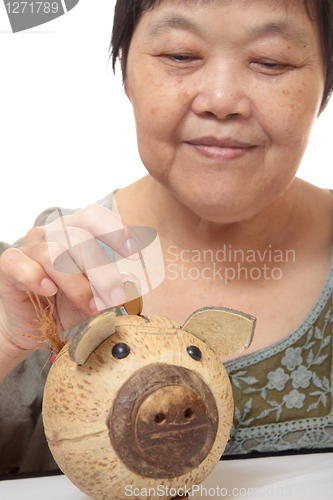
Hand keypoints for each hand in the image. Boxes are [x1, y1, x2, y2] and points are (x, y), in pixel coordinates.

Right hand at [0, 205, 141, 352]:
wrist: (30, 326)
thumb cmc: (65, 304)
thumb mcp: (96, 299)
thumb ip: (113, 289)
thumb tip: (131, 282)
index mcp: (75, 232)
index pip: (94, 217)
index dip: (116, 230)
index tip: (136, 253)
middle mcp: (51, 234)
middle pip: (80, 238)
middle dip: (102, 271)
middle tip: (115, 298)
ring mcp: (29, 248)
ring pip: (54, 253)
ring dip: (77, 284)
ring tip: (90, 306)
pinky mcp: (8, 266)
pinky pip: (20, 264)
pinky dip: (36, 277)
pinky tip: (49, 291)